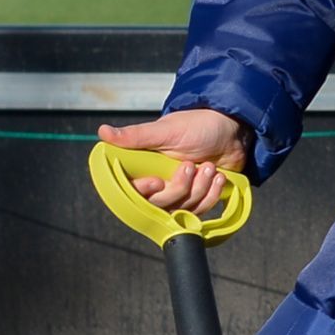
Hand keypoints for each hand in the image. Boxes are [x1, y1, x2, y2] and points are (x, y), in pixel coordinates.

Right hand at [94, 107, 249, 214]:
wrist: (232, 129)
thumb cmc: (197, 125)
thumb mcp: (166, 130)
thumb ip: (136, 136)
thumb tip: (103, 132)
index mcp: (145, 166)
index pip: (132, 189)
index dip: (143, 191)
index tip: (157, 181)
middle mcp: (160, 181)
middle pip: (159, 204)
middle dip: (179, 187)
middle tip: (191, 165)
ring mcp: (180, 192)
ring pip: (182, 208)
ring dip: (199, 188)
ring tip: (208, 166)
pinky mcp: (199, 198)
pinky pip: (201, 209)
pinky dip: (212, 194)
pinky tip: (218, 176)